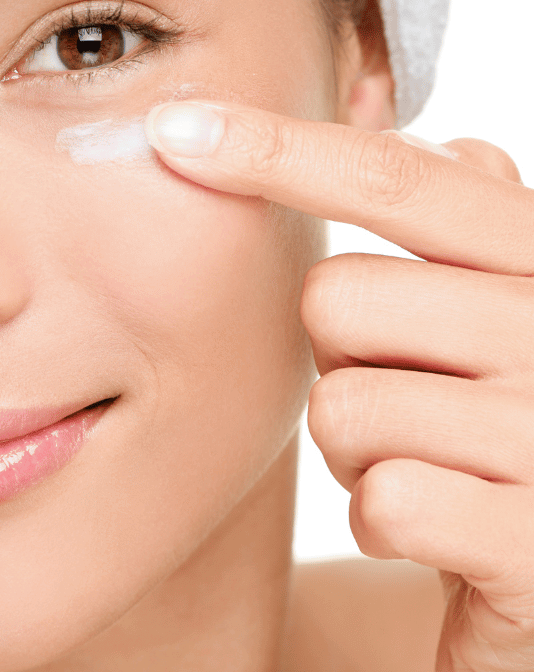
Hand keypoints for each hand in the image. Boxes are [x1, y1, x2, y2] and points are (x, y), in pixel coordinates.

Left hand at [146, 100, 533, 671]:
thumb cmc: (497, 427)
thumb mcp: (501, 318)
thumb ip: (477, 230)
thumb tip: (445, 143)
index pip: (395, 180)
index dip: (276, 149)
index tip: (172, 128)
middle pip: (334, 300)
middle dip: (336, 357)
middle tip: (401, 397)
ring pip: (342, 407)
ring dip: (352, 450)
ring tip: (419, 464)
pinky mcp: (533, 543)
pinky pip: (384, 502)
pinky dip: (383, 522)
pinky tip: (433, 533)